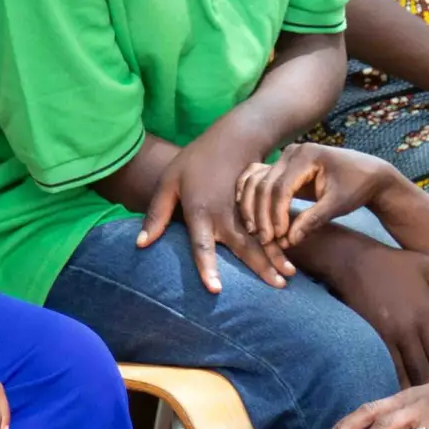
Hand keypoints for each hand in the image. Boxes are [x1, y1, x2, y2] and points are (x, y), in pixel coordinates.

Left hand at [139, 124, 294, 292]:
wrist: (232, 138)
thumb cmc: (194, 161)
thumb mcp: (168, 182)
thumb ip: (156, 215)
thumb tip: (141, 245)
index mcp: (200, 212)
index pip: (203, 246)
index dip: (208, 268)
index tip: (215, 290)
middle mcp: (225, 215)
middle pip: (243, 246)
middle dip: (260, 267)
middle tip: (277, 286)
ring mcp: (244, 211)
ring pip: (260, 239)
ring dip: (275, 258)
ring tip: (288, 276)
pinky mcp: (257, 206)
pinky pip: (267, 229)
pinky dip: (278, 244)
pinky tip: (288, 258)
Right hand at [235, 143, 408, 248]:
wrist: (367, 174)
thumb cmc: (356, 187)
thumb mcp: (338, 204)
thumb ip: (313, 220)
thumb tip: (288, 241)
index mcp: (306, 155)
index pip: (281, 187)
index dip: (277, 215)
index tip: (278, 238)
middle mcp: (291, 152)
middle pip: (265, 185)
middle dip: (263, 215)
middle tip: (265, 241)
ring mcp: (285, 158)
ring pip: (257, 183)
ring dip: (253, 209)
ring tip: (258, 234)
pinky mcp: (282, 167)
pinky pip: (258, 181)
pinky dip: (251, 198)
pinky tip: (249, 218)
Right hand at [326, 242, 428, 386]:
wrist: (353, 262)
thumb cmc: (397, 263)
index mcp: (425, 316)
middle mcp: (408, 331)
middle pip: (425, 370)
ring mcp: (388, 338)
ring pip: (405, 374)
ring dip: (416, 394)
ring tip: (428, 415)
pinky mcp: (373, 340)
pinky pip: (388, 367)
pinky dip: (397, 383)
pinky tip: (402, 399)